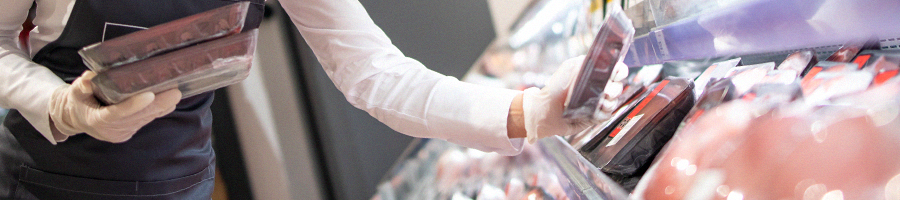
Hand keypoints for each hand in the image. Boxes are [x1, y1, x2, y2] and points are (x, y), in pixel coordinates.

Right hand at [48, 71, 180, 142]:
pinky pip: (145, 121)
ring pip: (144, 119)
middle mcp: (111, 130)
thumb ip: (82, 85)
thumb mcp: (74, 91)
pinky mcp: (129, 131)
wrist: (77, 118)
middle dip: (158, 105)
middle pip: (137, 117)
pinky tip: (170, 101)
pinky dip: (157, 111)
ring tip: (176, 93)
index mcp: (96, 120)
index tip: (150, 95)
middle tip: (175, 92)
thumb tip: (90, 77)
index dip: (134, 105)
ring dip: (161, 107)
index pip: (117, 113)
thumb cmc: (77, 101)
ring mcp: (122, 133)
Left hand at [518, 56, 627, 142]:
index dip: (620, 71)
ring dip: (608, 102)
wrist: (545, 110)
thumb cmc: (555, 88)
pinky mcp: (595, 117)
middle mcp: (599, 88)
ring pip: (614, 102)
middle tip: (606, 90)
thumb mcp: (569, 68)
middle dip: (615, 88)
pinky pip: (606, 115)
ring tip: (599, 101)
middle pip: (618, 87)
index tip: (617, 73)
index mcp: (595, 75)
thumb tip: (602, 57)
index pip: (616, 70)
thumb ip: (586, 61)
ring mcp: (598, 103)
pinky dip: (602, 113)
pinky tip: (594, 111)